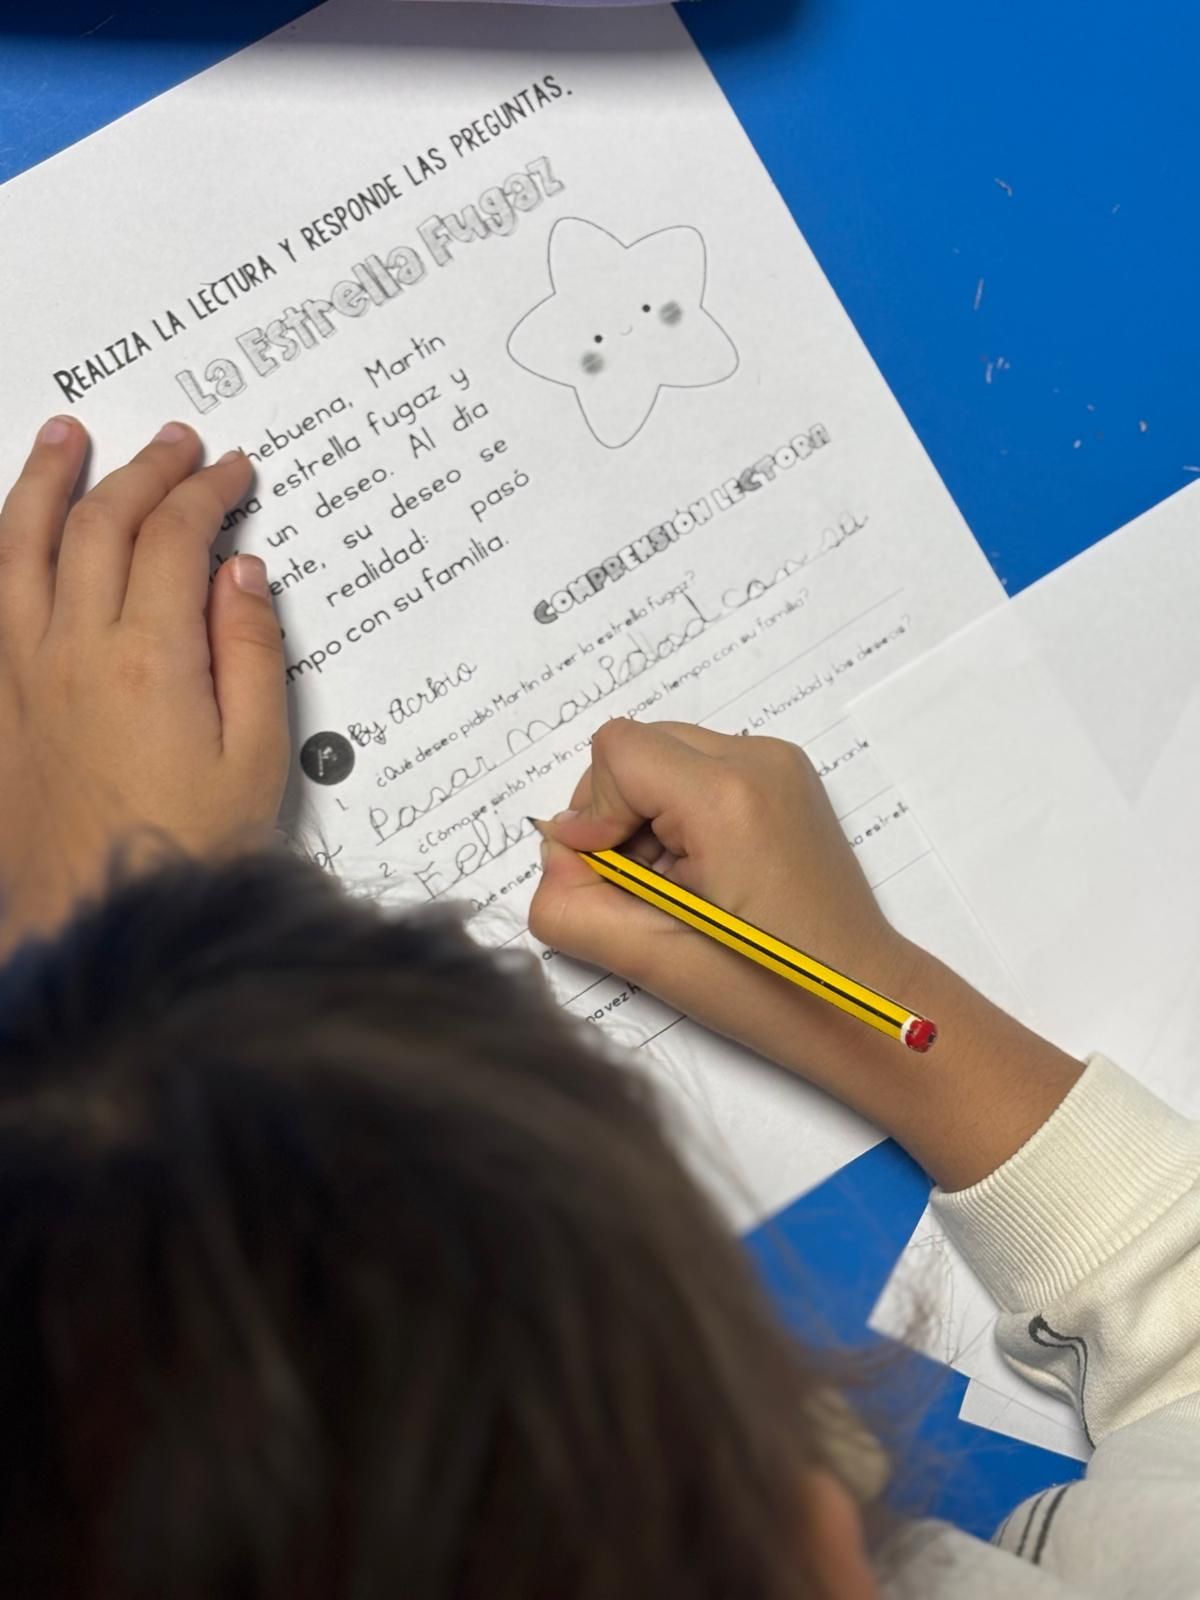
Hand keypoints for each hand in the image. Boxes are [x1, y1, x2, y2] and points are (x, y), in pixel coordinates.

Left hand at [0, 416, 288, 950]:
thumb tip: (241, 572)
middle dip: (141, 471)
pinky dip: (2, 551)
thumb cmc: (189, 849)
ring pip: (23, 546)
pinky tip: (9, 537)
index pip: (174, 538)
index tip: (232, 472)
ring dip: (46, 482)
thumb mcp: (256, 754)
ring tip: (64, 437)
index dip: (205, 492)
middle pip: (100, 524)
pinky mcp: (0, 704)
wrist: (100, 923)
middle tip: (174, 443)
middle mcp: (74, 650)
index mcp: (150, 658)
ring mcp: (25, 674)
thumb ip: (249, 650)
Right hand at [530, 719, 1082, 1188]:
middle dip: (618, 813)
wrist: (865, 1002)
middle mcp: (759, 759)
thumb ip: (567, 901)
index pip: (614, 751)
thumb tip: (557, 851)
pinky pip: (699, 770)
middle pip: (637, 746)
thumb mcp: (645, 957)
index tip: (619, 877)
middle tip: (646, 889)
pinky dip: (682, 814)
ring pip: (664, 756)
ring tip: (680, 886)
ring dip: (647, 815)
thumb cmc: (766, 991)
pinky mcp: (787, 778)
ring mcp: (780, 764)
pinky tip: (706, 874)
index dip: (595, 814)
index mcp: (728, 796)